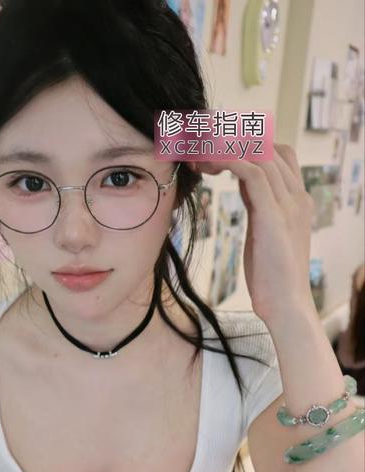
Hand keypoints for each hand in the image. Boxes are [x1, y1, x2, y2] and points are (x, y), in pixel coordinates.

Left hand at [197, 143, 315, 323]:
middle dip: (232, 145)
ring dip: (225, 151)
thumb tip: (244, 185)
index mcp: (296, 199)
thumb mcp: (264, 230)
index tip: (213, 157)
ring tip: (198, 159)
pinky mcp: (274, 216)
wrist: (286, 305)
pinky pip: (253, 173)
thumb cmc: (272, 276)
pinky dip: (229, 161)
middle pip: (268, 147)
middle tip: (200, 156)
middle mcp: (296, 195)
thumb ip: (259, 205)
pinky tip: (208, 165)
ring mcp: (288, 204)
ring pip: (260, 154)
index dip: (245, 148)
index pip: (276, 154)